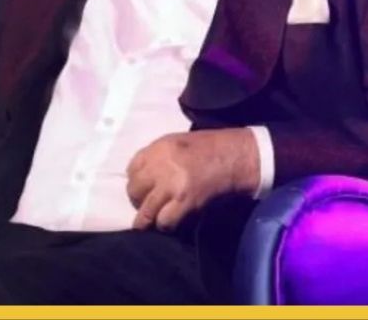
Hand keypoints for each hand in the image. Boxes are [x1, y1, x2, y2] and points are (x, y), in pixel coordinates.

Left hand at [126, 129, 259, 231]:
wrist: (236, 156)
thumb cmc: (209, 147)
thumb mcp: (177, 142)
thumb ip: (157, 156)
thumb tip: (142, 175)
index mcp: (158, 148)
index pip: (131, 168)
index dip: (135, 181)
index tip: (141, 188)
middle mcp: (161, 166)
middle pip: (134, 190)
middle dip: (138, 199)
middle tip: (146, 205)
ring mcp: (172, 185)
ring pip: (146, 210)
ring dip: (147, 219)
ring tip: (150, 222)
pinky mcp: (185, 202)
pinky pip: (165, 221)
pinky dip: (165, 225)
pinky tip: (170, 223)